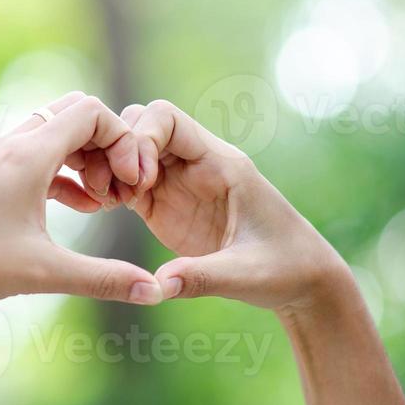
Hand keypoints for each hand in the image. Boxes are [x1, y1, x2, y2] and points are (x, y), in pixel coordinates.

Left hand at [0, 92, 164, 339]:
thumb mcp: (45, 272)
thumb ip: (104, 280)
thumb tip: (157, 293)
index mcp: (29, 154)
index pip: (93, 113)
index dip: (124, 142)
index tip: (131, 185)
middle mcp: (14, 145)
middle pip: (76, 113)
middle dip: (109, 145)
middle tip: (120, 188)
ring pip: (57, 133)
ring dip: (87, 158)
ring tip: (103, 202)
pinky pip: (40, 154)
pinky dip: (66, 171)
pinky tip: (79, 207)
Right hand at [112, 99, 353, 317]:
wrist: (301, 280)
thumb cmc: (285, 269)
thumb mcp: (246, 275)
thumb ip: (202, 277)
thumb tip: (158, 286)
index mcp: (221, 164)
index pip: (168, 118)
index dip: (142, 140)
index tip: (139, 181)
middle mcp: (197, 164)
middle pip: (141, 124)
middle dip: (117, 150)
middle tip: (113, 194)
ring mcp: (180, 183)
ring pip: (130, 148)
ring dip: (109, 167)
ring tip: (104, 201)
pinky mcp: (166, 205)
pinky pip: (129, 179)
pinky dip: (111, 186)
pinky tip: (104, 209)